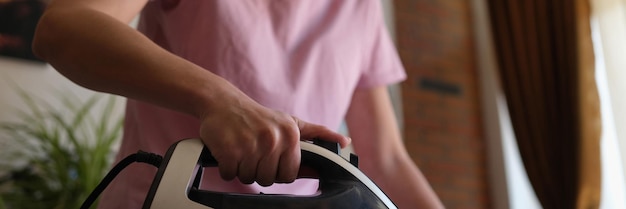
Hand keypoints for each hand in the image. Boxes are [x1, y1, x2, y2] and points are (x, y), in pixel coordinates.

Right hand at [199, 98, 349, 186]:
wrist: (223, 102)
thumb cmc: (258, 116)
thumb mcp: (291, 122)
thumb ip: (318, 134)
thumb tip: (345, 142)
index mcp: (291, 134)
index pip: (290, 175)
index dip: (278, 170)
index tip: (270, 157)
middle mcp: (273, 139)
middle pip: (268, 179)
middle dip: (258, 170)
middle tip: (253, 152)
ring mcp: (251, 146)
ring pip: (248, 178)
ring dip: (242, 168)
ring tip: (241, 149)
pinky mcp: (230, 151)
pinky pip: (229, 175)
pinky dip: (226, 167)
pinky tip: (228, 150)